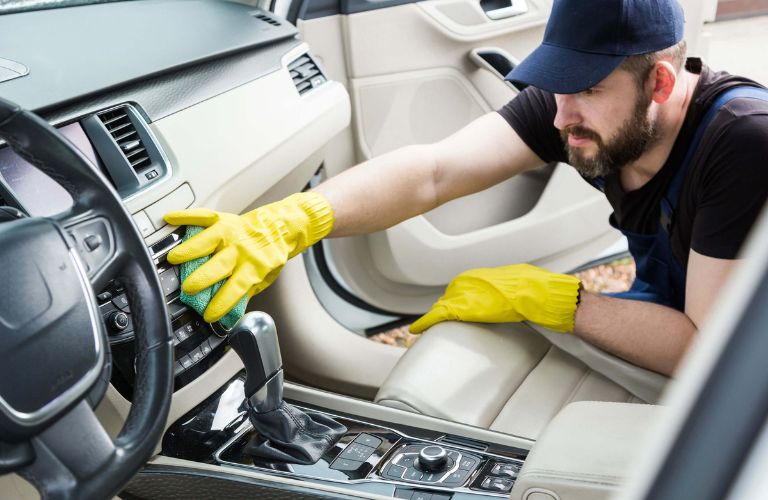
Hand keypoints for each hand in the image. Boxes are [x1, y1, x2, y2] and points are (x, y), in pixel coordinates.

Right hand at [163, 192, 333, 322]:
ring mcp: (232, 233)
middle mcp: (241, 249)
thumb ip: (246, 292)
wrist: (283, 226)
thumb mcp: (266, 278)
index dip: (222, 303)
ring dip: (190, 249)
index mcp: (254, 267)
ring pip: (208, 240)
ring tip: (173, 258)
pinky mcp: (224, 219)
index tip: (208, 314)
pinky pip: (203, 216)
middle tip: (187, 288)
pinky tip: (170, 219)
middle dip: (202, 278)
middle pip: (219, 265)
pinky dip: (186, 216)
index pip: (237, 288)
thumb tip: (230, 313)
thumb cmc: (270, 254)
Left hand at [410, 264, 580, 333]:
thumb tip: (508, 295)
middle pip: (450, 297)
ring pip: (443, 305)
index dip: (456, 300)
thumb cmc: (535, 290)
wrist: (539, 294)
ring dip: (436, 316)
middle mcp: (470, 281)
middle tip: (435, 321)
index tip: (451, 307)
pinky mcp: (462, 308)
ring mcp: (465, 293)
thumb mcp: (518, 284)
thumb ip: (506, 289)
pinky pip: (438, 315)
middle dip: (444, 308)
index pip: (462, 288)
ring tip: (426, 326)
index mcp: (483, 275)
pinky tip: (417, 329)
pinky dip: (426, 323)